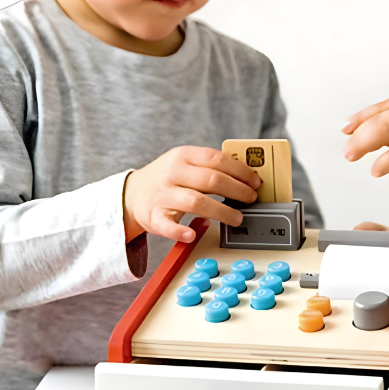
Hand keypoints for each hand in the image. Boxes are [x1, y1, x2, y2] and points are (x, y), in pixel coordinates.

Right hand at [123, 146, 260, 243]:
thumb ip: (211, 167)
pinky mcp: (153, 216)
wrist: (133, 194)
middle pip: (210, 180)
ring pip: (195, 201)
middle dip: (236, 190)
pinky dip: (180, 231)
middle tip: (251, 199)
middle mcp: (172, 173)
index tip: (255, 181)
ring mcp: (162, 194)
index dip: (240, 170)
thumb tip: (247, 178)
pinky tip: (193, 234)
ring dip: (220, 211)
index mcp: (183, 155)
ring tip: (237, 218)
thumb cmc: (169, 179)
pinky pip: (167, 225)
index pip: (216, 159)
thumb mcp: (186, 163)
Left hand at [342, 94, 388, 194]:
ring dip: (364, 143)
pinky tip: (377, 170)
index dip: (364, 116)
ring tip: (353, 156)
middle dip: (359, 132)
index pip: (387, 105)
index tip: (349, 127)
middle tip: (348, 148)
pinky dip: (385, 162)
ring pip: (387, 130)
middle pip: (382, 116)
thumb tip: (388, 139)